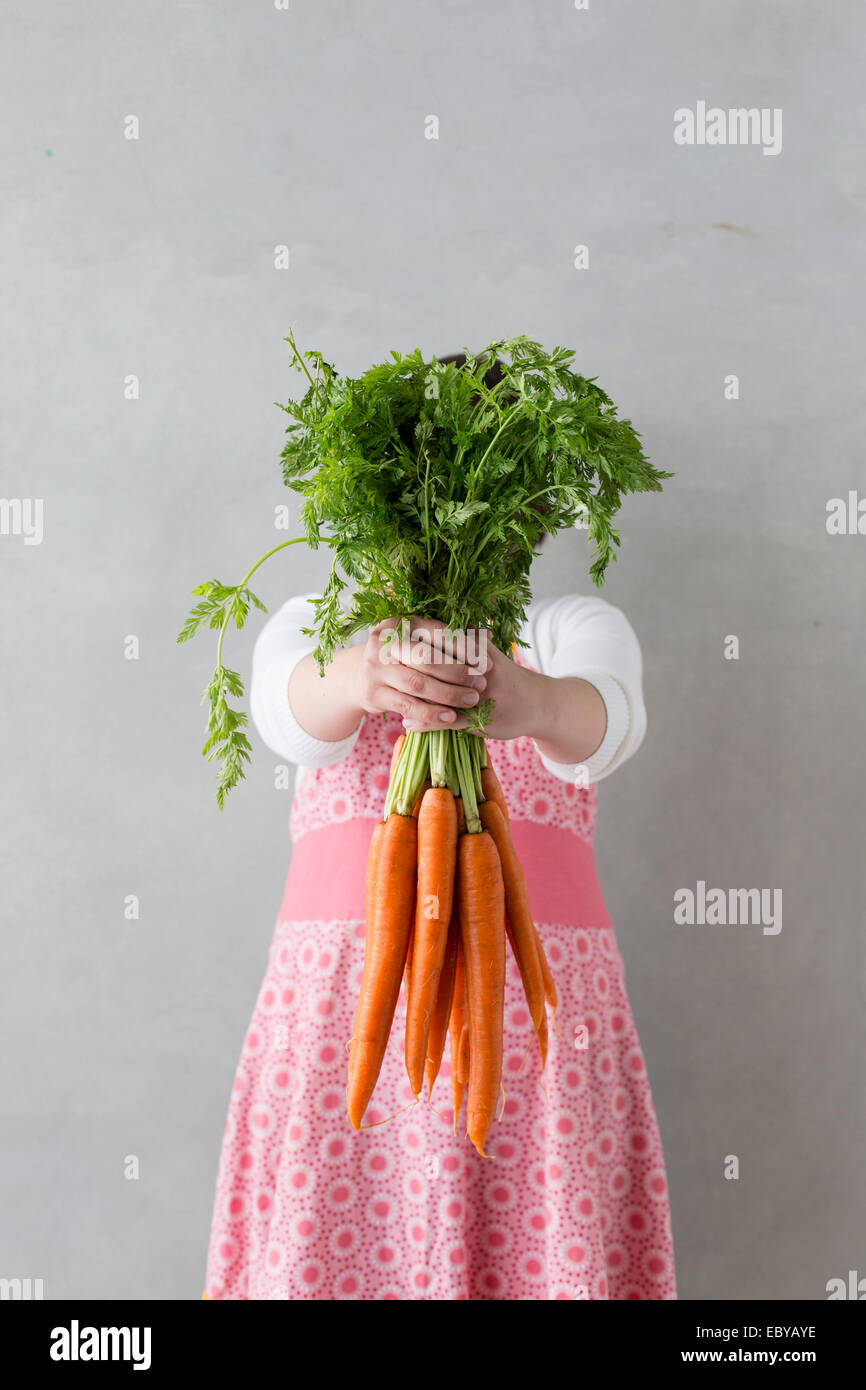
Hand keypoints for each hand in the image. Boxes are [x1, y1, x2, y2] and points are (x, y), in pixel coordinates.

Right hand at [350, 616, 488, 731]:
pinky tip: (451, 717)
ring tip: (470, 700)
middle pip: (426, 657)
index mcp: (400, 624)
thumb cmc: (403, 658)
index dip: (464, 648)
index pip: (437, 633)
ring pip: (417, 683)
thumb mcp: (420, 643)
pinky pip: (408, 705)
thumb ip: (449, 640)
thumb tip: (487, 636)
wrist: (363, 678)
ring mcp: (375, 668)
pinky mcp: (373, 694)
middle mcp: (384, 643)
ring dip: (448, 694)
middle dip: (458, 672)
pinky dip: (432, 713)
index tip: (486, 664)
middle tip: (481, 684)